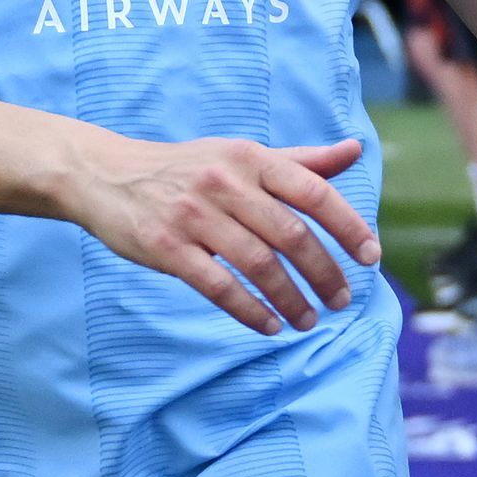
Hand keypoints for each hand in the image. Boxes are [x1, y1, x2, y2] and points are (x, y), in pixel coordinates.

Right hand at [61, 131, 379, 334]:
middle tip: (342, 299)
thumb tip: (355, 150)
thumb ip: (299, 160)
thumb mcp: (240, 155)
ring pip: (259, 264)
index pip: (313, 192)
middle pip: (291, 234)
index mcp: (249, 158)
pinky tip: (269, 326)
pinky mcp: (166, 248)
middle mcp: (225, 183)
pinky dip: (250, 311)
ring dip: (291, 298)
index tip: (370, 257)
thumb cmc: (186, 169)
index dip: (348, 226)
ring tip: (309, 320)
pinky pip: (218, 286)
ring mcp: (194, 215)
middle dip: (324, 272)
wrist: (105, 174)